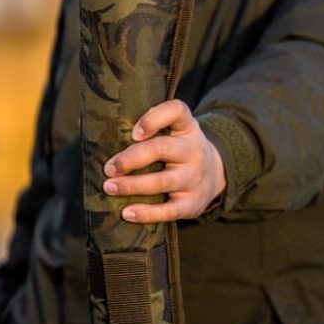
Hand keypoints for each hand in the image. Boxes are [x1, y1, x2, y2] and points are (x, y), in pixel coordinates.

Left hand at [103, 99, 225, 222]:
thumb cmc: (180, 149)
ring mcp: (194, 178)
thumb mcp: (176, 130)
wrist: (216, 174)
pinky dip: (146, 213)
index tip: (133, 133)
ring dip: (131, 185)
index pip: (176, 111)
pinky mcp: (192, 203)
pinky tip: (127, 213)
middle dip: (130, 158)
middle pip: (161, 148)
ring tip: (110, 187)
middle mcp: (193, 150)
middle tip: (109, 168)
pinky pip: (168, 211)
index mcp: (187, 127)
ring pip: (161, 181)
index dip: (153, 118)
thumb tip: (108, 136)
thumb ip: (152, 127)